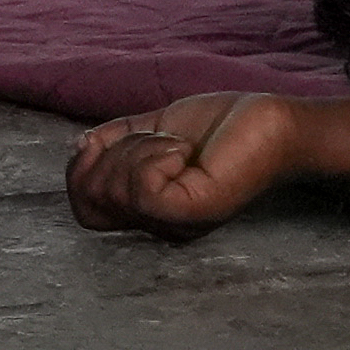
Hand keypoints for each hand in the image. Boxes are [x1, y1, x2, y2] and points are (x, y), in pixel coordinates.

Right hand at [69, 91, 296, 235]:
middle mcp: (158, 227)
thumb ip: (115, 140)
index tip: (97, 140)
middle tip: (150, 138)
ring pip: (114, 191)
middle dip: (107, 155)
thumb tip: (78, 148)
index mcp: (146, 210)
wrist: (271, 122)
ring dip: (135, 149)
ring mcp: (175, 224)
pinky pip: (143, 190)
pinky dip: (152, 156)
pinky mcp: (193, 212)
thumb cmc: (219, 127)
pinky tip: (182, 149)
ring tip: (173, 142)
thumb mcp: (151, 129)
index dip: (79, 172)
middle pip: (91, 200)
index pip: (84, 210)